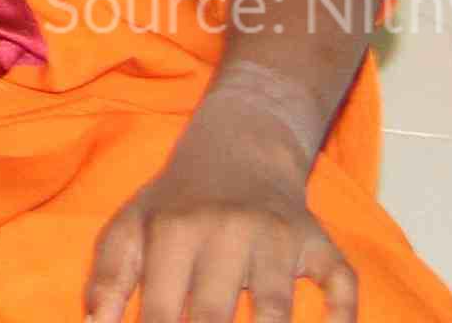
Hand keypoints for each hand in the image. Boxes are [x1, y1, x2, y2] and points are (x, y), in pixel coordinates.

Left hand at [84, 108, 361, 322]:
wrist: (240, 145)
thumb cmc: (177, 203)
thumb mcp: (132, 226)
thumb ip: (109, 278)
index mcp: (173, 231)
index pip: (159, 311)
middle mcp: (225, 232)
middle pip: (213, 315)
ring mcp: (276, 238)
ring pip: (275, 307)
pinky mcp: (318, 243)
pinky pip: (340, 283)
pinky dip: (341, 316)